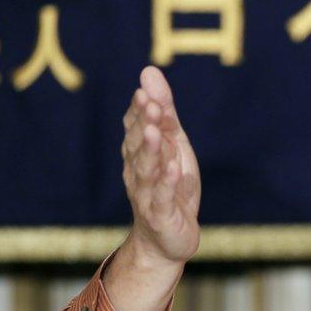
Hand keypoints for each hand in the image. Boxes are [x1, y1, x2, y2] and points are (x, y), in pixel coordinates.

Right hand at [121, 66, 200, 263]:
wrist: (168, 240)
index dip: (140, 111)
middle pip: (138, 146)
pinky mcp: (162, 216)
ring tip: (154, 131)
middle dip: (143, 124)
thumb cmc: (172, 188)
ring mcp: (148, 195)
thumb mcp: (174, 147)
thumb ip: (164, 112)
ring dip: (150, 150)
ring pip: (147, 170)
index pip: (135, 128)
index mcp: (139, 155)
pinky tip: (174, 169)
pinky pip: (164, 198)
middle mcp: (138, 172)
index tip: (145, 90)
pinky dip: (168, 184)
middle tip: (149, 103)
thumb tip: (149, 70)